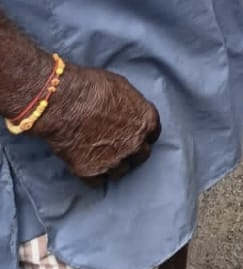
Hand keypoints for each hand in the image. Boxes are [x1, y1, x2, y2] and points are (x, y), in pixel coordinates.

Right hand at [33, 63, 160, 182]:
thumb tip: (129, 112)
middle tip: (118, 146)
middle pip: (141, 155)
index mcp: (146, 120)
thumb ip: (132, 106)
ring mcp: (115, 160)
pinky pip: (98, 182)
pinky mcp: (92, 172)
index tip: (135, 135)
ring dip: (114, 165)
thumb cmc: (91, 87)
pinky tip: (86, 165)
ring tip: (100, 156)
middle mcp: (135, 143)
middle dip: (132, 152)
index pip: (153, 134)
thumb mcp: (122, 87)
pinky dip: (93, 175)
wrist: (64, 101)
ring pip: (121, 171)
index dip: (142, 134)